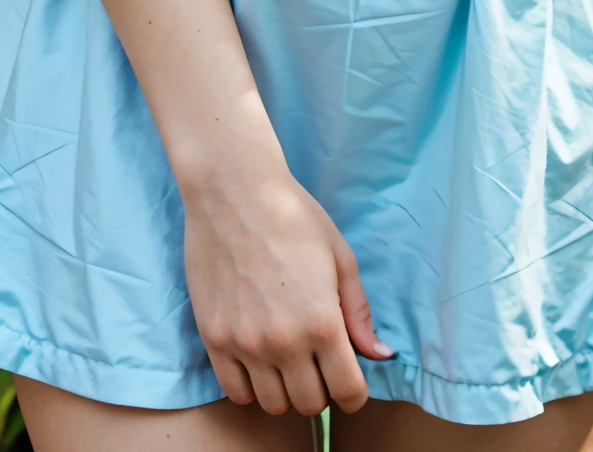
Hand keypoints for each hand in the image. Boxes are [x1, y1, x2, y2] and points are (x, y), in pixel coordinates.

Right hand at [181, 152, 391, 415]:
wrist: (233, 188)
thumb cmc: (293, 214)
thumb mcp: (339, 256)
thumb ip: (359, 312)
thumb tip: (378, 356)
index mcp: (322, 321)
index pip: (348, 393)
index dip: (355, 392)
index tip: (350, 378)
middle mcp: (284, 341)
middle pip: (311, 404)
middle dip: (322, 388)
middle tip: (317, 360)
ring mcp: (245, 343)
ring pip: (274, 404)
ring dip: (286, 389)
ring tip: (287, 358)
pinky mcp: (214, 338)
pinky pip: (236, 393)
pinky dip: (251, 386)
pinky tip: (258, 359)